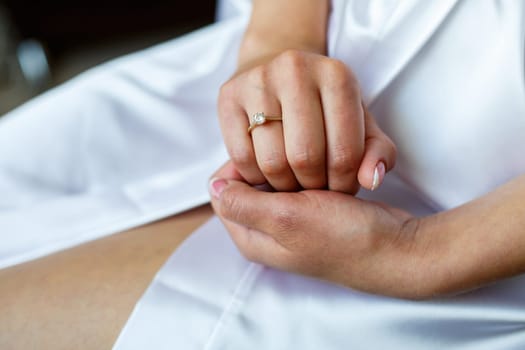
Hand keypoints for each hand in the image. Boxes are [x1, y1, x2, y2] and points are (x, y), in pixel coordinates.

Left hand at [209, 161, 428, 298]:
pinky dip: (306, 169)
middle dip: (264, 163)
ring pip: (275, 181)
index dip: (238, 166)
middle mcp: (267, 231)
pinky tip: (319, 161)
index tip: (260, 147)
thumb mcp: (286, 220)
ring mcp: (291, 222)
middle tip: (285, 146)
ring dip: (287, 164)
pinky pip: (298, 183)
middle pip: (248, 186)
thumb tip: (211, 187)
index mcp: (251, 237)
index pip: (224, 193)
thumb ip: (244, 204)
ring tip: (305, 152)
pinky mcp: (314, 212)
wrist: (395, 248)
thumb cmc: (342, 237)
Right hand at [218, 50, 395, 193]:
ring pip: (271, 161)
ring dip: (283, 185)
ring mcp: (258, 80)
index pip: (345, 153)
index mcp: (338, 76)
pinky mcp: (228, 95)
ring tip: (292, 182)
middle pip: (305, 158)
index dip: (343, 185)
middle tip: (313, 188)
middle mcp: (296, 70)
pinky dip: (255, 177)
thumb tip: (371, 180)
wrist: (280, 71)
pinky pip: (241, 156)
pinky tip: (267, 173)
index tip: (338, 189)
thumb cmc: (325, 106)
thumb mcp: (360, 124)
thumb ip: (377, 153)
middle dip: (312, 187)